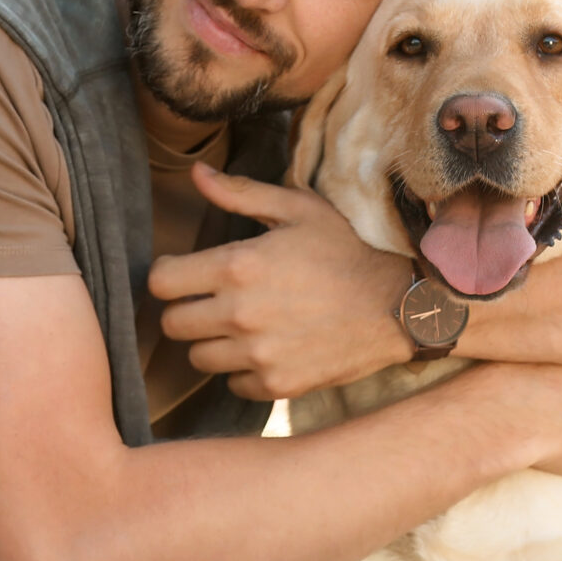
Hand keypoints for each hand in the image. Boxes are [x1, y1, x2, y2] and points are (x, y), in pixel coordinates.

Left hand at [150, 163, 413, 401]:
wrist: (401, 304)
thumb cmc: (348, 249)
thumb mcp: (298, 209)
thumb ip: (240, 194)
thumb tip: (195, 174)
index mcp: (237, 266)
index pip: (160, 283)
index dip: (169, 275)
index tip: (185, 274)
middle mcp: (240, 314)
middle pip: (172, 325)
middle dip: (186, 309)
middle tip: (213, 300)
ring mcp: (258, 355)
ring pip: (198, 358)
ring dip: (212, 342)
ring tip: (242, 325)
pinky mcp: (277, 385)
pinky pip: (233, 383)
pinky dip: (242, 370)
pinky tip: (267, 348)